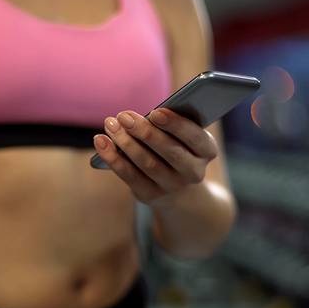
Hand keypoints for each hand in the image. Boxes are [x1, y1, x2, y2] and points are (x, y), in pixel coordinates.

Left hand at [93, 109, 218, 205]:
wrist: (175, 186)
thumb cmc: (175, 145)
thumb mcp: (180, 134)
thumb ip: (169, 124)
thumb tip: (140, 116)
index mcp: (207, 151)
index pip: (195, 137)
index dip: (177, 125)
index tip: (156, 112)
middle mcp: (194, 172)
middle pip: (170, 151)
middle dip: (145, 132)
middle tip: (124, 115)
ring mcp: (173, 186)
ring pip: (148, 163)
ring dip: (125, 142)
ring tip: (110, 124)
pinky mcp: (151, 195)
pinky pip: (130, 176)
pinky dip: (113, 158)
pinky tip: (101, 141)